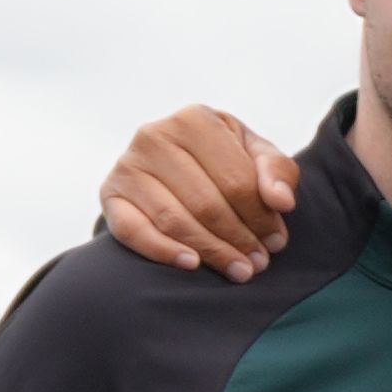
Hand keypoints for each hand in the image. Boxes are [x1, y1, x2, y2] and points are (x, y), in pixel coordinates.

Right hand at [102, 107, 295, 278]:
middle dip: (239, 240)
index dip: (262, 218)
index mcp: (194, 120)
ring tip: (239, 271)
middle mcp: (154, 136)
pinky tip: (191, 265)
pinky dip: (163, 251)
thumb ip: (278, 172)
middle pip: (206, 204)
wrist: (176, 165)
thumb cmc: (225, 160)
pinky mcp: (110, 194)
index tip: (277, 242)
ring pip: (175, 221)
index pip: (237, 181)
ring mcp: (128, 165)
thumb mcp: (257, 156)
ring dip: (212, 252)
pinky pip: (133, 231)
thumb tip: (281, 201)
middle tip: (259, 263)